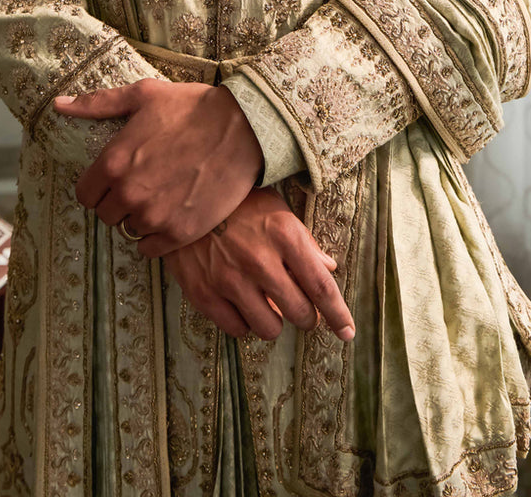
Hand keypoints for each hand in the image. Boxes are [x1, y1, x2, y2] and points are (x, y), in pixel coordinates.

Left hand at [55, 80, 264, 254]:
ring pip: (129, 231)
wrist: (243, 127)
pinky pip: (151, 249)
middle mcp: (128, 194)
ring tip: (161, 196)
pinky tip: (172, 214)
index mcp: (113, 162)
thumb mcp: (142, 95)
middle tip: (143, 184)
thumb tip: (59, 104)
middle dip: (119, 201)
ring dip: (140, 218)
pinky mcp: (180, 233)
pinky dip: (157, 236)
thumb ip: (97, 104)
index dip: (99, 186)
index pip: (85, 194)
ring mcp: (154, 217)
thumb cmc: (192, 107)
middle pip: (106, 215)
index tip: (117, 178)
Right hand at [162, 188, 354, 341]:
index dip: (338, 314)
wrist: (184, 198)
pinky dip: (244, 322)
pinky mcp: (205, 293)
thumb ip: (304, 242)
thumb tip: (328, 268)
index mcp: (284, 235)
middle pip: (299, 313)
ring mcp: (231, 279)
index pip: (320, 286)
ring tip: (267, 304)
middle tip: (300, 309)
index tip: (347, 332)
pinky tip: (241, 304)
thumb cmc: (237, 202)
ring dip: (274, 321)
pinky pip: (237, 329)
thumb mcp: (276, 210)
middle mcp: (260, 260)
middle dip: (306, 317)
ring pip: (269, 328)